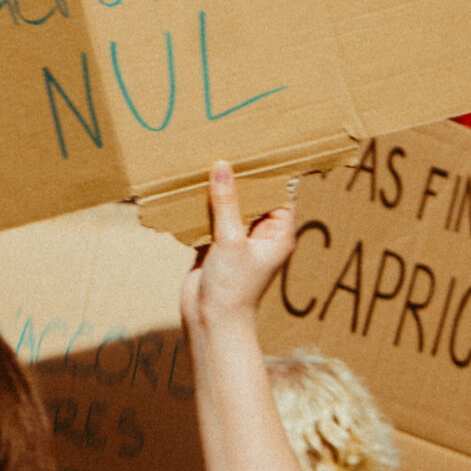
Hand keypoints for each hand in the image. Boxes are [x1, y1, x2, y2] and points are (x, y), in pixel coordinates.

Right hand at [181, 161, 295, 337]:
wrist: (210, 321)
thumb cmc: (233, 288)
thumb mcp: (231, 240)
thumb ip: (226, 203)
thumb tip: (223, 167)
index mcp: (278, 234)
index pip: (280, 195)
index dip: (271, 173)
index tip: (259, 149)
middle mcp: (260, 235)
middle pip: (253, 197)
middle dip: (240, 178)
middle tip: (228, 148)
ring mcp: (237, 240)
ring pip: (230, 207)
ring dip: (218, 191)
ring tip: (206, 163)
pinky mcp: (215, 246)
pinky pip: (211, 219)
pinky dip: (202, 207)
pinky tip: (190, 190)